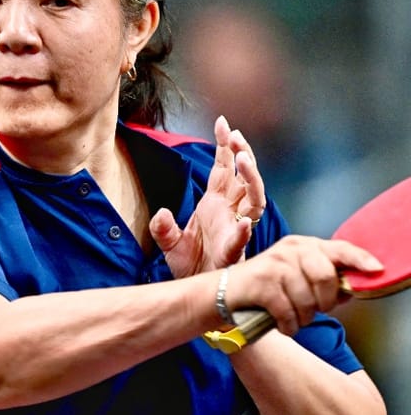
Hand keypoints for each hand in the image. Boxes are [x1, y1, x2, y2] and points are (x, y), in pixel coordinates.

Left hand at [151, 116, 265, 277]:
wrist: (195, 292)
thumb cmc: (189, 265)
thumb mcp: (169, 243)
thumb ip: (163, 227)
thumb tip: (162, 214)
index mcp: (216, 203)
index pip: (224, 168)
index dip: (225, 146)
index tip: (223, 122)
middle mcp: (230, 212)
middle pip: (243, 177)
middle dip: (242, 155)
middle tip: (236, 136)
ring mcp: (235, 229)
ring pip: (253, 199)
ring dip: (250, 179)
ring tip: (243, 160)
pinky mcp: (234, 252)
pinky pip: (242, 238)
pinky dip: (244, 230)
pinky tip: (244, 222)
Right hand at [226, 235, 381, 334]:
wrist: (222, 295)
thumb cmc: (264, 289)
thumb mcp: (295, 277)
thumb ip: (323, 280)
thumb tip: (350, 290)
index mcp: (302, 245)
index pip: (339, 248)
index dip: (360, 260)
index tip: (376, 270)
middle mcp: (289, 250)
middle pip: (326, 278)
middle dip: (324, 302)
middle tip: (312, 309)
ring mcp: (275, 265)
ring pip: (307, 301)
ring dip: (302, 318)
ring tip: (291, 317)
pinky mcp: (262, 283)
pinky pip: (289, 312)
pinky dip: (288, 325)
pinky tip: (281, 324)